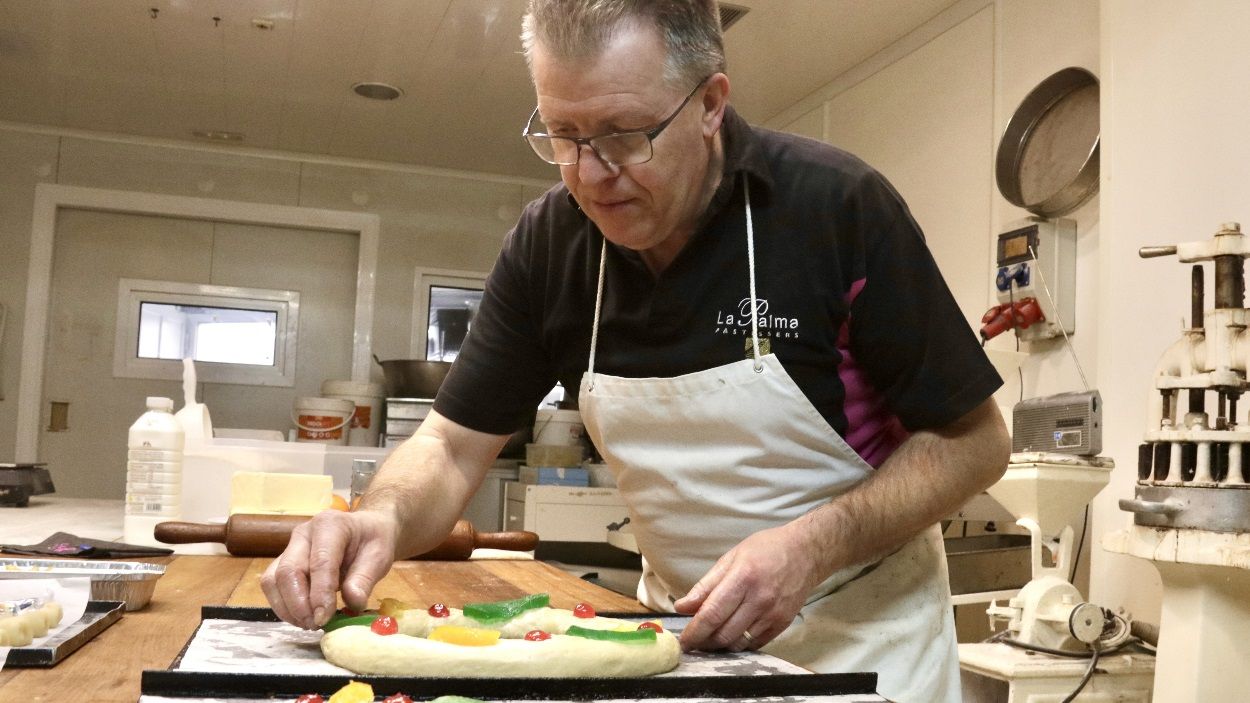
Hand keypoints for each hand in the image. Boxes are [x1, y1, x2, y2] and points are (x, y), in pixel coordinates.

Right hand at [259, 509, 397, 629]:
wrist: (364, 530)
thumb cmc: (372, 540)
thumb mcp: (379, 556)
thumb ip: (365, 579)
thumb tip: (353, 603)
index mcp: (330, 525)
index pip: (320, 562)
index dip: (320, 593)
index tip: (324, 619)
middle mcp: (303, 534)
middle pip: (288, 571)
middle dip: (298, 604)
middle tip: (316, 624)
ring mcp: (290, 547)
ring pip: (273, 580)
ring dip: (287, 608)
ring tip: (310, 623)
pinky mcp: (283, 562)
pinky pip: (273, 586)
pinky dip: (284, 607)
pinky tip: (303, 617)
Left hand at [672, 523, 820, 651]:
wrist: (806, 552)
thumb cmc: (766, 550)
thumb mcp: (731, 558)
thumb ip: (706, 585)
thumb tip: (682, 606)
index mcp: (742, 578)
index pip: (712, 613)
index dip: (694, 631)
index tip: (683, 641)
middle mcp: (759, 599)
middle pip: (724, 633)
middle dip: (704, 642)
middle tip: (694, 641)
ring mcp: (773, 614)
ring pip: (739, 643)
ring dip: (720, 645)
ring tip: (710, 639)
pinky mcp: (783, 624)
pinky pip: (755, 644)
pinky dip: (740, 644)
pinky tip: (732, 636)